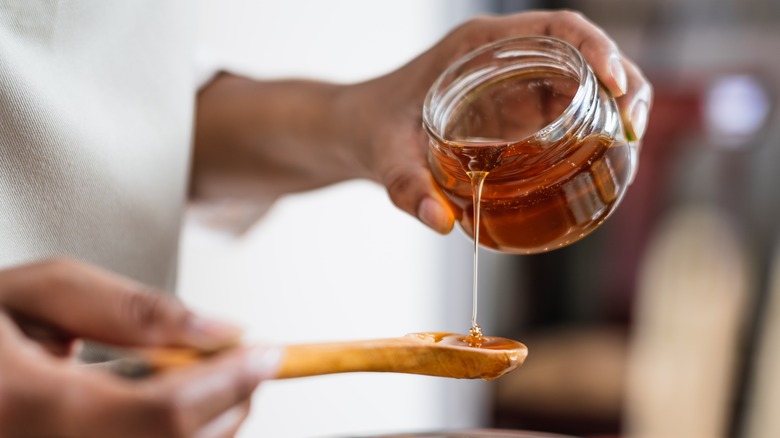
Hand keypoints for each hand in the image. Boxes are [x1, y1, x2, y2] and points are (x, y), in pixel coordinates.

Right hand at [0, 259, 279, 437]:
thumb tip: (221, 332)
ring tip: (200, 375)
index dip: (228, 383)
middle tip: (243, 362)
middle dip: (229, 402)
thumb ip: (131, 310)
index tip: (267, 353)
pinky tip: (166, 401)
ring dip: (210, 421)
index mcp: (27, 408)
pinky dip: (176, 433)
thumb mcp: (39, 293)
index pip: (161, 415)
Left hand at [344, 10, 652, 233]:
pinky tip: (603, 163)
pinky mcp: (516, 110)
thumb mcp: (384, 156)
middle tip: (633, 130)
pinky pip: (567, 111)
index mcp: (477, 45)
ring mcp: (513, 83)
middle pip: (584, 53)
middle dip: (623, 82)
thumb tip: (442, 222)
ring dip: (616, 109)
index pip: (556, 26)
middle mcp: (504, 56)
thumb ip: (407, 187)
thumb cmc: (370, 129)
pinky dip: (593, 131)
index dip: (597, 46)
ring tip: (629, 150)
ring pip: (583, 82)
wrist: (356, 132)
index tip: (614, 83)